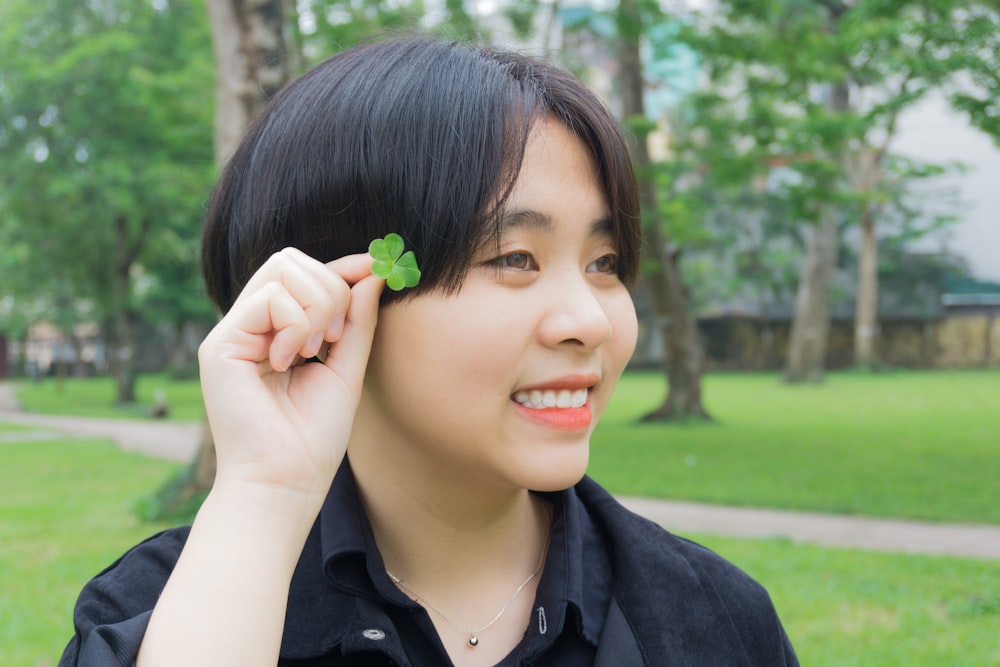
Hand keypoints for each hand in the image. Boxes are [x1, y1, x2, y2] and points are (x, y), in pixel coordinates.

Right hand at [197, 248, 383, 513]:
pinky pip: (269, 298)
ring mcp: (232, 333)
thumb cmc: (313, 438)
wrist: (286, 482)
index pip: (304, 274)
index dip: (342, 265)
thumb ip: (356, 321)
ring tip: (314, 351)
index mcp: (276, 331)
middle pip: (290, 260)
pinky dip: (295, 324)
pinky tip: (290, 361)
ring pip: (281, 270)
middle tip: (332, 339)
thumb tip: (372, 272)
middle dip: (329, 289)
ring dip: (315, 306)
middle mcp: (251, 326)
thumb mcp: (346, 369)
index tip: (375, 266)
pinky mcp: (219, 345)